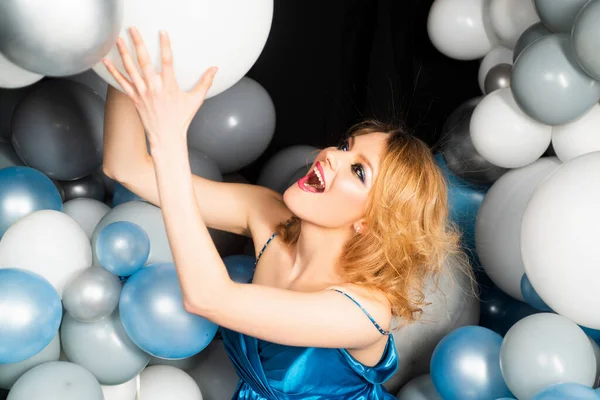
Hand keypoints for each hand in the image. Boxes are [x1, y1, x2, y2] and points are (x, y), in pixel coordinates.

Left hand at [102, 27, 217, 149]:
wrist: (166, 137)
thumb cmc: (181, 119)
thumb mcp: (196, 100)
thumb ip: (205, 82)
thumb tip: (214, 69)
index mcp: (169, 86)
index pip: (167, 61)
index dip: (165, 45)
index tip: (162, 32)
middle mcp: (154, 87)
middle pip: (144, 61)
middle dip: (138, 43)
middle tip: (133, 29)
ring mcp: (142, 93)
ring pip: (131, 69)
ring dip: (124, 53)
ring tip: (118, 39)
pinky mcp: (134, 98)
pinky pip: (122, 82)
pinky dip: (113, 71)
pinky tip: (106, 61)